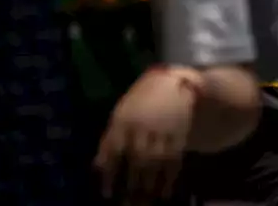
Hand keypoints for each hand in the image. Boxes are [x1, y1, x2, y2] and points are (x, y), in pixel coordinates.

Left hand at [95, 66, 199, 203]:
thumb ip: (111, 138)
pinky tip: (164, 193)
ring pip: (155, 165)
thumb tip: (99, 166)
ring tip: (145, 203)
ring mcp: (161, 133)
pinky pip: (173, 162)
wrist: (172, 83)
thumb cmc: (141, 100)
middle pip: (136, 162)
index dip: (109, 174)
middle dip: (131, 187)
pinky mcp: (178, 137)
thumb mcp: (121, 112)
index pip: (113, 152)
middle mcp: (141, 128)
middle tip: (127, 205)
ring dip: (149, 188)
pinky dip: (169, 180)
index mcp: (123, 121)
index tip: (107, 194)